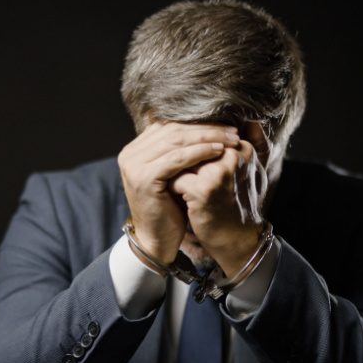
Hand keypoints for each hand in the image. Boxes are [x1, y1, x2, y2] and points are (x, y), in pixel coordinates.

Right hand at [118, 121, 239, 264]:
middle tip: (233, 130)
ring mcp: (134, 165)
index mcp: (135, 149)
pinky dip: (200, 152)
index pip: (169, 126)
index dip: (198, 123)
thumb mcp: (174, 174)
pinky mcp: (144, 177)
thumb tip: (207, 126)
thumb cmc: (170, 208)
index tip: (226, 125)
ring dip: (207, 137)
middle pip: (173, 130)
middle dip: (206, 128)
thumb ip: (180, 151)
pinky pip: (177, 158)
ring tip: (231, 138)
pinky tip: (219, 150)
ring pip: (176, 141)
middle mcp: (130, 154)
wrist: (157, 239)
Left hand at [170, 135, 268, 275]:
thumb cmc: (235, 205)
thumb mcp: (240, 173)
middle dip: (175, 150)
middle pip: (191, 142)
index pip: (205, 132)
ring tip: (164, 174)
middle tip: (163, 160)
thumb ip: (231, 147)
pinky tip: (170, 192)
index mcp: (243, 148)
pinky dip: (169, 185)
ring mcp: (218, 172)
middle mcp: (234, 155)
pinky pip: (175, 178)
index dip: (187, 139)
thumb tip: (218, 128)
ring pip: (180, 157)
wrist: (238, 239)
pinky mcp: (204, 189)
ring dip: (169, 165)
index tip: (176, 146)